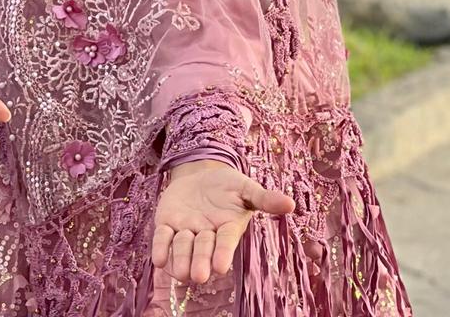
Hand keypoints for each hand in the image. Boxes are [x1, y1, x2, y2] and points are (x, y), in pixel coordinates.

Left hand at [150, 160, 294, 286]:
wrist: (199, 174)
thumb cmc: (227, 184)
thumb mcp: (245, 187)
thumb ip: (264, 197)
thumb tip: (291, 204)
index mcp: (228, 228)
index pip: (226, 243)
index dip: (222, 254)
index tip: (220, 267)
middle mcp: (207, 235)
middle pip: (203, 251)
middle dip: (200, 263)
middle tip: (198, 276)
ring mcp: (186, 231)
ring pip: (182, 248)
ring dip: (181, 257)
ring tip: (180, 271)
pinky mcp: (167, 224)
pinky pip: (162, 238)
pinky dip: (160, 248)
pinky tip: (159, 259)